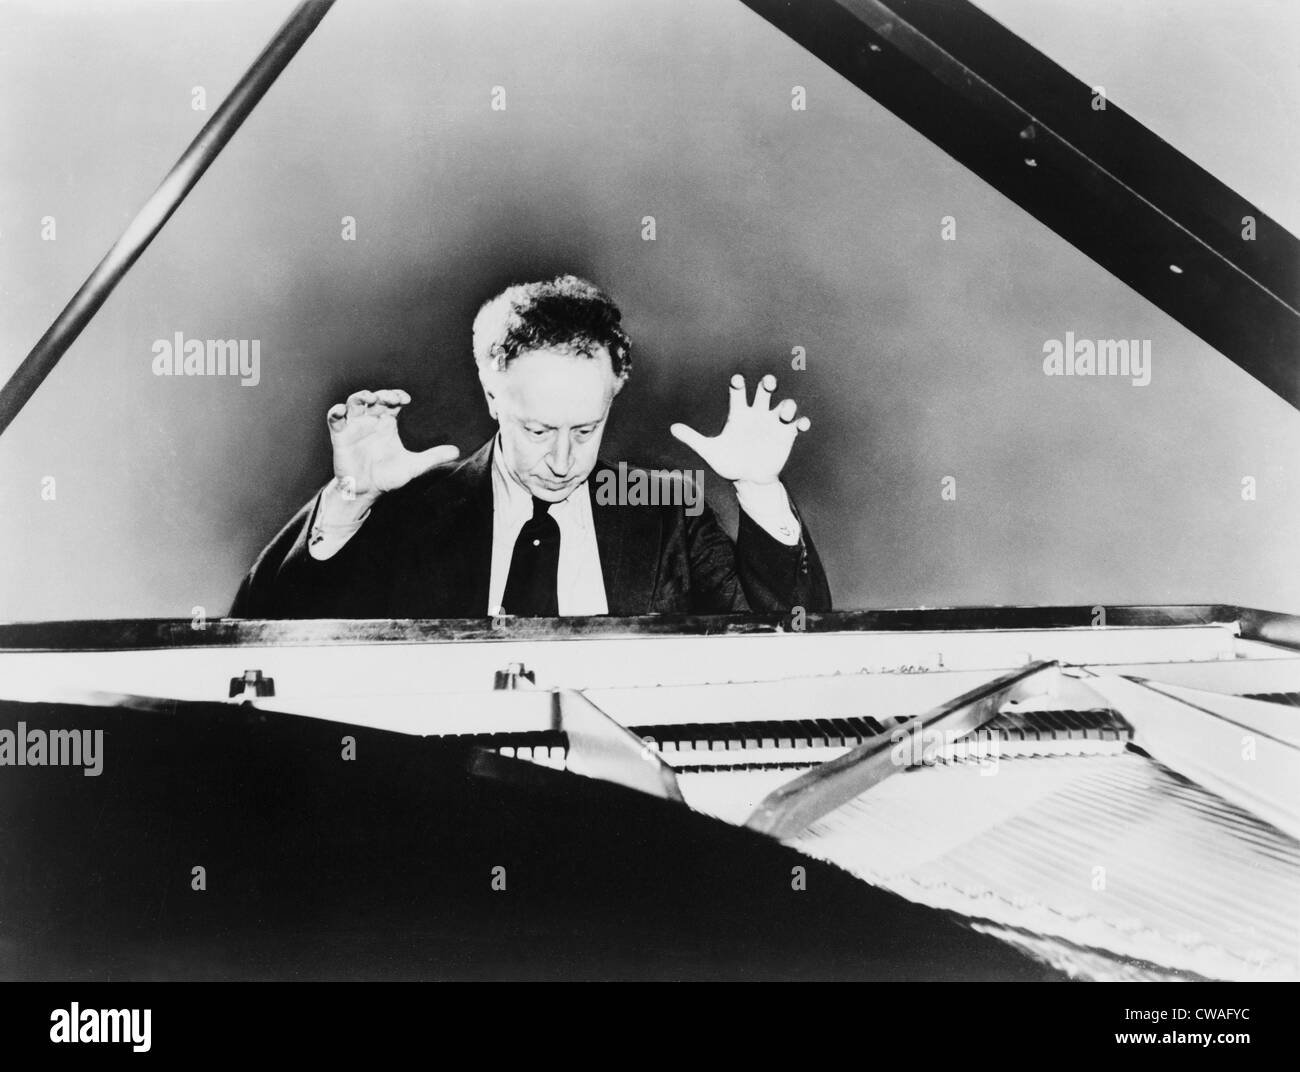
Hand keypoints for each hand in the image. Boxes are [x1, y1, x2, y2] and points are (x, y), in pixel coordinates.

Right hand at [325, 389, 458, 502]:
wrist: (367, 491)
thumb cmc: (388, 476)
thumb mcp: (413, 466)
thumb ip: (433, 457)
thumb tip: (457, 451)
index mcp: (387, 423)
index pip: (392, 401)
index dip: (397, 395)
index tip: (405, 399)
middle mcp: (371, 421)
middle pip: (374, 398)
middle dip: (381, 394)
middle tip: (389, 398)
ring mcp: (355, 427)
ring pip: (354, 403)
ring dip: (359, 397)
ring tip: (368, 398)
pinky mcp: (340, 436)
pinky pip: (335, 419)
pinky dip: (336, 412)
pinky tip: (341, 411)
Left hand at [670, 374, 810, 485]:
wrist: (748, 480)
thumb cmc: (729, 462)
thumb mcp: (710, 451)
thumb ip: (693, 438)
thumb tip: (672, 428)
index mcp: (738, 414)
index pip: (738, 392)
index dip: (738, 384)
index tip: (737, 381)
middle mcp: (757, 414)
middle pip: (764, 392)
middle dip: (768, 384)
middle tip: (768, 383)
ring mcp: (773, 424)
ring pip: (784, 407)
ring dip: (787, 406)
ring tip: (785, 411)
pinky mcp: (787, 436)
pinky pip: (798, 424)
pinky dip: (802, 422)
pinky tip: (802, 425)